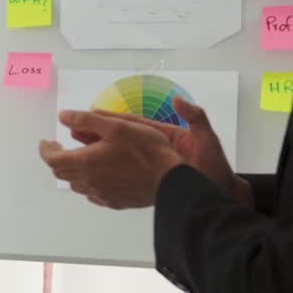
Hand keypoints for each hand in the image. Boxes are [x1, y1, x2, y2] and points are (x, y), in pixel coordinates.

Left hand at [40, 110, 185, 209]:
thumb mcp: (116, 126)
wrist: (171, 180)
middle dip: (57, 159)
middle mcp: (89, 182)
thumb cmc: (146, 150)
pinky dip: (87, 182)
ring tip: (79, 158)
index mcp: (85, 163)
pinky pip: (92, 194)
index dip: (46, 150)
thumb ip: (86, 120)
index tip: (46, 142)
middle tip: (60, 148)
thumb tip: (63, 116)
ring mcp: (101, 195)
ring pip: (76, 185)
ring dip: (72, 171)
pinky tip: (97, 175)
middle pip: (62, 173)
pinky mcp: (114, 202)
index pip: (52, 159)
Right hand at [70, 96, 246, 202]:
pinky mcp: (147, 182)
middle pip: (117, 140)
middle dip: (94, 135)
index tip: (89, 113)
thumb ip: (195, 117)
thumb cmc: (215, 167)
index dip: (109, 118)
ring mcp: (148, 166)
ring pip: (115, 158)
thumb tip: (179, 100)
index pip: (131, 124)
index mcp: (163, 135)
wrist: (220, 192)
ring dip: (95, 154)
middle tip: (72, 131)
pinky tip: (90, 178)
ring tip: (74, 152)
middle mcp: (152, 149)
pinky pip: (121, 177)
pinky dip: (104, 176)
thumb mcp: (207, 137)